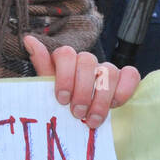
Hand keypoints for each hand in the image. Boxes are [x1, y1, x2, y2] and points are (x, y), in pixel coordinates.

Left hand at [23, 36, 139, 129]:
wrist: (83, 120)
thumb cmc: (63, 103)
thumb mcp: (48, 88)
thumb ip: (42, 64)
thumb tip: (29, 39)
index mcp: (66, 60)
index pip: (65, 53)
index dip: (64, 76)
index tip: (62, 99)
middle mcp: (87, 61)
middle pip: (87, 61)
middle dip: (82, 91)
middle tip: (77, 113)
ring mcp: (107, 68)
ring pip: (109, 71)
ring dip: (100, 98)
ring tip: (92, 119)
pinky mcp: (126, 78)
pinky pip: (131, 74)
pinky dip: (124, 90)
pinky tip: (115, 105)